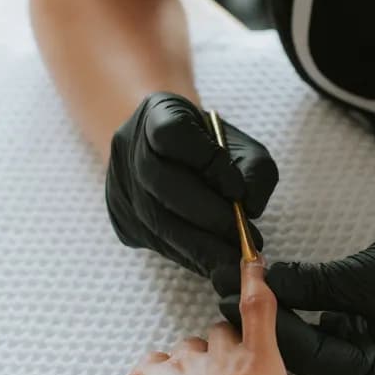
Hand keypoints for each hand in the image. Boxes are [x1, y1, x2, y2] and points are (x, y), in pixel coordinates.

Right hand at [105, 93, 277, 275]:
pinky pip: (153, 241)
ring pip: (154, 219)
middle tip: (243, 242)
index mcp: (157, 112)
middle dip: (206, 217)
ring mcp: (119, 183)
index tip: (236, 189)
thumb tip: (249, 208)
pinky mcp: (121, 218)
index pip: (172, 133)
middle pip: (160, 181)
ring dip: (199, 246)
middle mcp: (128, 145)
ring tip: (233, 260)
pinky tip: (212, 263)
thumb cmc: (215, 151)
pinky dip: (186, 255)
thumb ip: (256, 171)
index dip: (205, 162)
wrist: (175, 157)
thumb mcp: (243, 148)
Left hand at [214, 198, 374, 374]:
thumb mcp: (369, 276)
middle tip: (222, 292)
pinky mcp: (367, 336)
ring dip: (278, 316)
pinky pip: (324, 329)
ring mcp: (371, 357)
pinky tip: (269, 293)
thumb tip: (262, 281)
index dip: (268, 325)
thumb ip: (315, 283)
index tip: (230, 296)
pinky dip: (299, 311)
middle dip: (266, 324)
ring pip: (312, 344)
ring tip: (235, 290)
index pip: (312, 356)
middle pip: (307, 357)